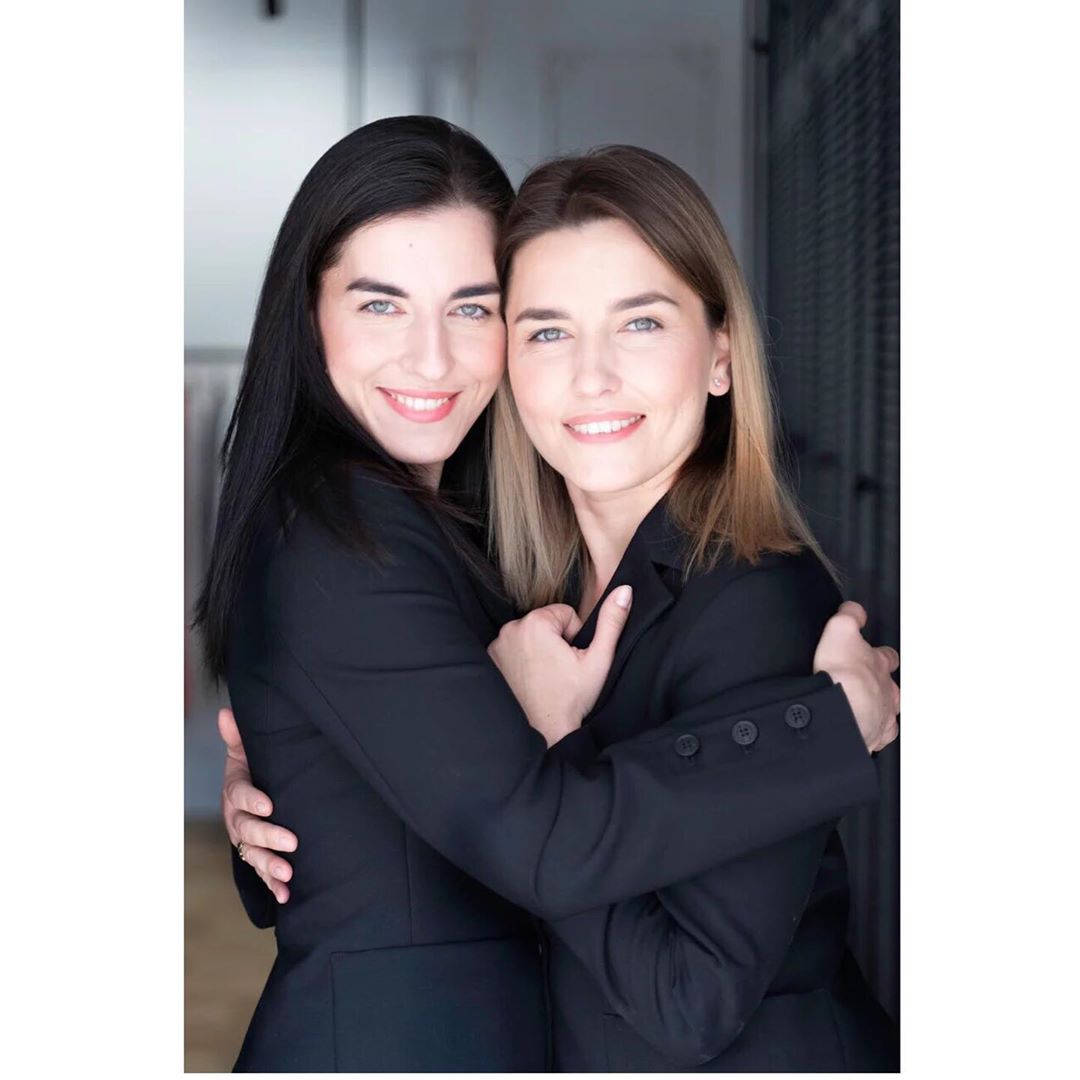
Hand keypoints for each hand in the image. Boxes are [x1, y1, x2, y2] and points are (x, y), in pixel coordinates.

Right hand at [219, 707, 297, 903]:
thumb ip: (238, 736)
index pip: (239, 795)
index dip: (252, 800)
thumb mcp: (246, 751)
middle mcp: (238, 818)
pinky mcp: (259, 855)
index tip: (269, 805)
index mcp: (235, 790)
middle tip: (291, 842)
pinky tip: (287, 895)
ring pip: (255, 855)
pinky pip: (263, 873)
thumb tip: (225, 713)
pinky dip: (274, 886)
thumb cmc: (256, 765)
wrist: (259, 790)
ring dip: (271, 866)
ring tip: (288, 874)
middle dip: (269, 837)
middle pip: (248, 830)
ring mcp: (247, 840)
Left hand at [488, 586, 632, 746]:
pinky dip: (523, 658)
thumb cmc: (572, 698)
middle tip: (560, 670)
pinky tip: (530, 678)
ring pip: (531, 634)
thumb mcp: (599, 659)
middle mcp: (511, 629)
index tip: (572, 659)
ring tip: (546, 675)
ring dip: (539, 649)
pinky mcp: (491, 659)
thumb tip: (624, 591)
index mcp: (536, 622)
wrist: (545, 732)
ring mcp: (497, 645)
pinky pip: (514, 647)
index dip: (575, 636)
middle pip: (546, 622)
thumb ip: (612, 622)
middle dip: (556, 641)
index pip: (565, 614)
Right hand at [813, 602, 899, 753]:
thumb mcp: (841, 629)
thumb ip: (850, 616)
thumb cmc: (840, 674)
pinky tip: (861, 731)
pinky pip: (878, 736)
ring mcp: (883, 715)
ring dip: (878, 709)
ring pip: (887, 711)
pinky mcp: (874, 736)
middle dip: (880, 684)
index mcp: (879, 664)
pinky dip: (871, 733)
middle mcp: (886, 690)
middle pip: (890, 685)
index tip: (869, 653)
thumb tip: (854, 609)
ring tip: (863, 710)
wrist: (838, 710)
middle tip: (865, 683)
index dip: (879, 654)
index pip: (887, 655)